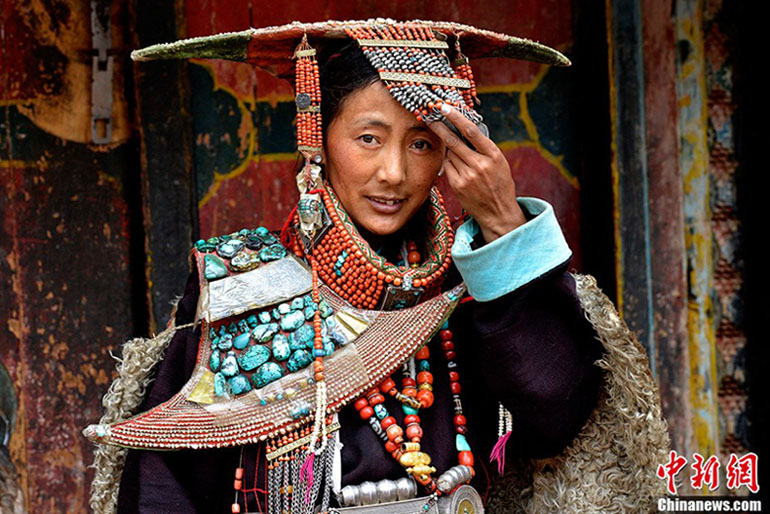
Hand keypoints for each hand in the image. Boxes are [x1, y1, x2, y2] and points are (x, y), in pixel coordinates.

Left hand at [427, 104, 526, 242]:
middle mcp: (479, 164)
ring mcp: (467, 176)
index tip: (445, 107)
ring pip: (449, 154)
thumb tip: (463, 130)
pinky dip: (449, 163)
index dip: (456, 117)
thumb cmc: (499, 184)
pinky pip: (447, 167)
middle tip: (430, 117)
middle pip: (453, 141)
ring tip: (458, 154)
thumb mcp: (498, 162)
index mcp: (493, 155)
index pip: (471, 131)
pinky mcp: (457, 185)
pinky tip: (457, 167)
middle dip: (440, 127)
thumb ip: (483, 148)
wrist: (498, 212)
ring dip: (449, 150)